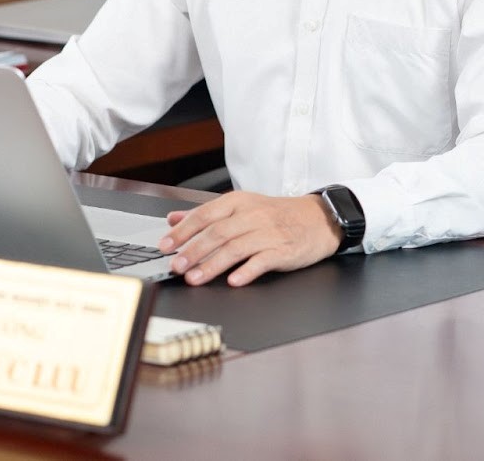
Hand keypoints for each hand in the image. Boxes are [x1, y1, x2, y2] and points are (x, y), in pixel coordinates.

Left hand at [158, 192, 340, 286]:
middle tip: (176, 266)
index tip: (165, 245)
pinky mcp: (283, 250)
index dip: (182, 231)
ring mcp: (268, 233)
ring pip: (235, 248)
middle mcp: (251, 215)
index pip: (204, 214)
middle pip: (216, 233)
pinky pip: (262, 260)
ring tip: (195, 278)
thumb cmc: (277, 214)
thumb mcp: (242, 206)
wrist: (319, 218)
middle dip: (192, 251)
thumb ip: (207, 213)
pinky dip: (246, 271)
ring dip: (212, 265)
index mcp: (238, 202)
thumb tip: (173, 218)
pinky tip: (233, 281)